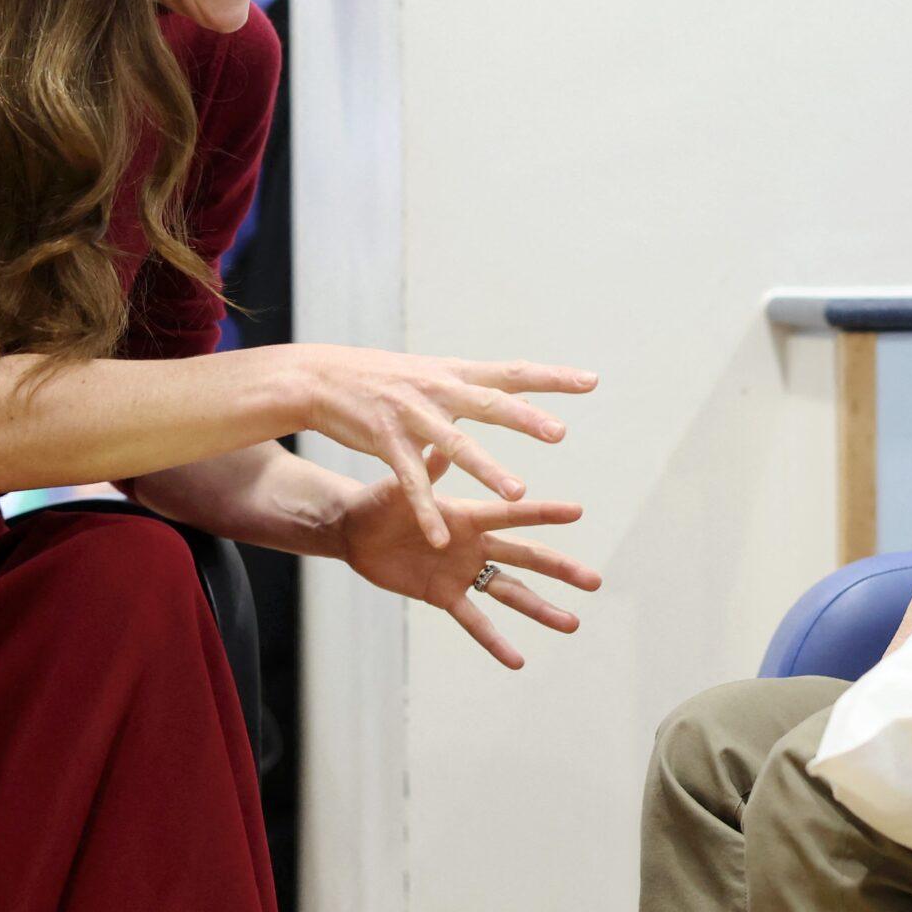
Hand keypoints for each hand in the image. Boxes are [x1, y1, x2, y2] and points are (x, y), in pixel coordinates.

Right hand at [288, 343, 597, 547]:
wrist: (321, 377)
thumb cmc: (381, 377)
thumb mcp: (428, 375)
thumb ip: (466, 386)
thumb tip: (506, 381)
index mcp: (456, 375)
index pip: (512, 372)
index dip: (551, 377)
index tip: (590, 380)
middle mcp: (440, 391)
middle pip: (491, 404)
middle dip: (525, 418)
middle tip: (559, 433)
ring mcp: (413, 416)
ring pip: (457, 446)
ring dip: (487, 470)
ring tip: (518, 494)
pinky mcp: (386, 443)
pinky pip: (412, 482)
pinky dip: (427, 510)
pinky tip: (441, 539)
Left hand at [337, 450, 603, 667]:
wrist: (355, 530)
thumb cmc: (377, 501)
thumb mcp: (399, 486)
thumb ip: (425, 471)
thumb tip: (441, 443)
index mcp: (468, 515)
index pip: (513, 515)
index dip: (544, 514)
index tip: (578, 512)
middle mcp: (474, 544)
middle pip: (526, 558)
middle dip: (560, 569)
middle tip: (594, 581)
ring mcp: (463, 572)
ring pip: (510, 593)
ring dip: (541, 608)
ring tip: (572, 624)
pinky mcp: (443, 595)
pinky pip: (474, 621)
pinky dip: (495, 641)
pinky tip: (518, 660)